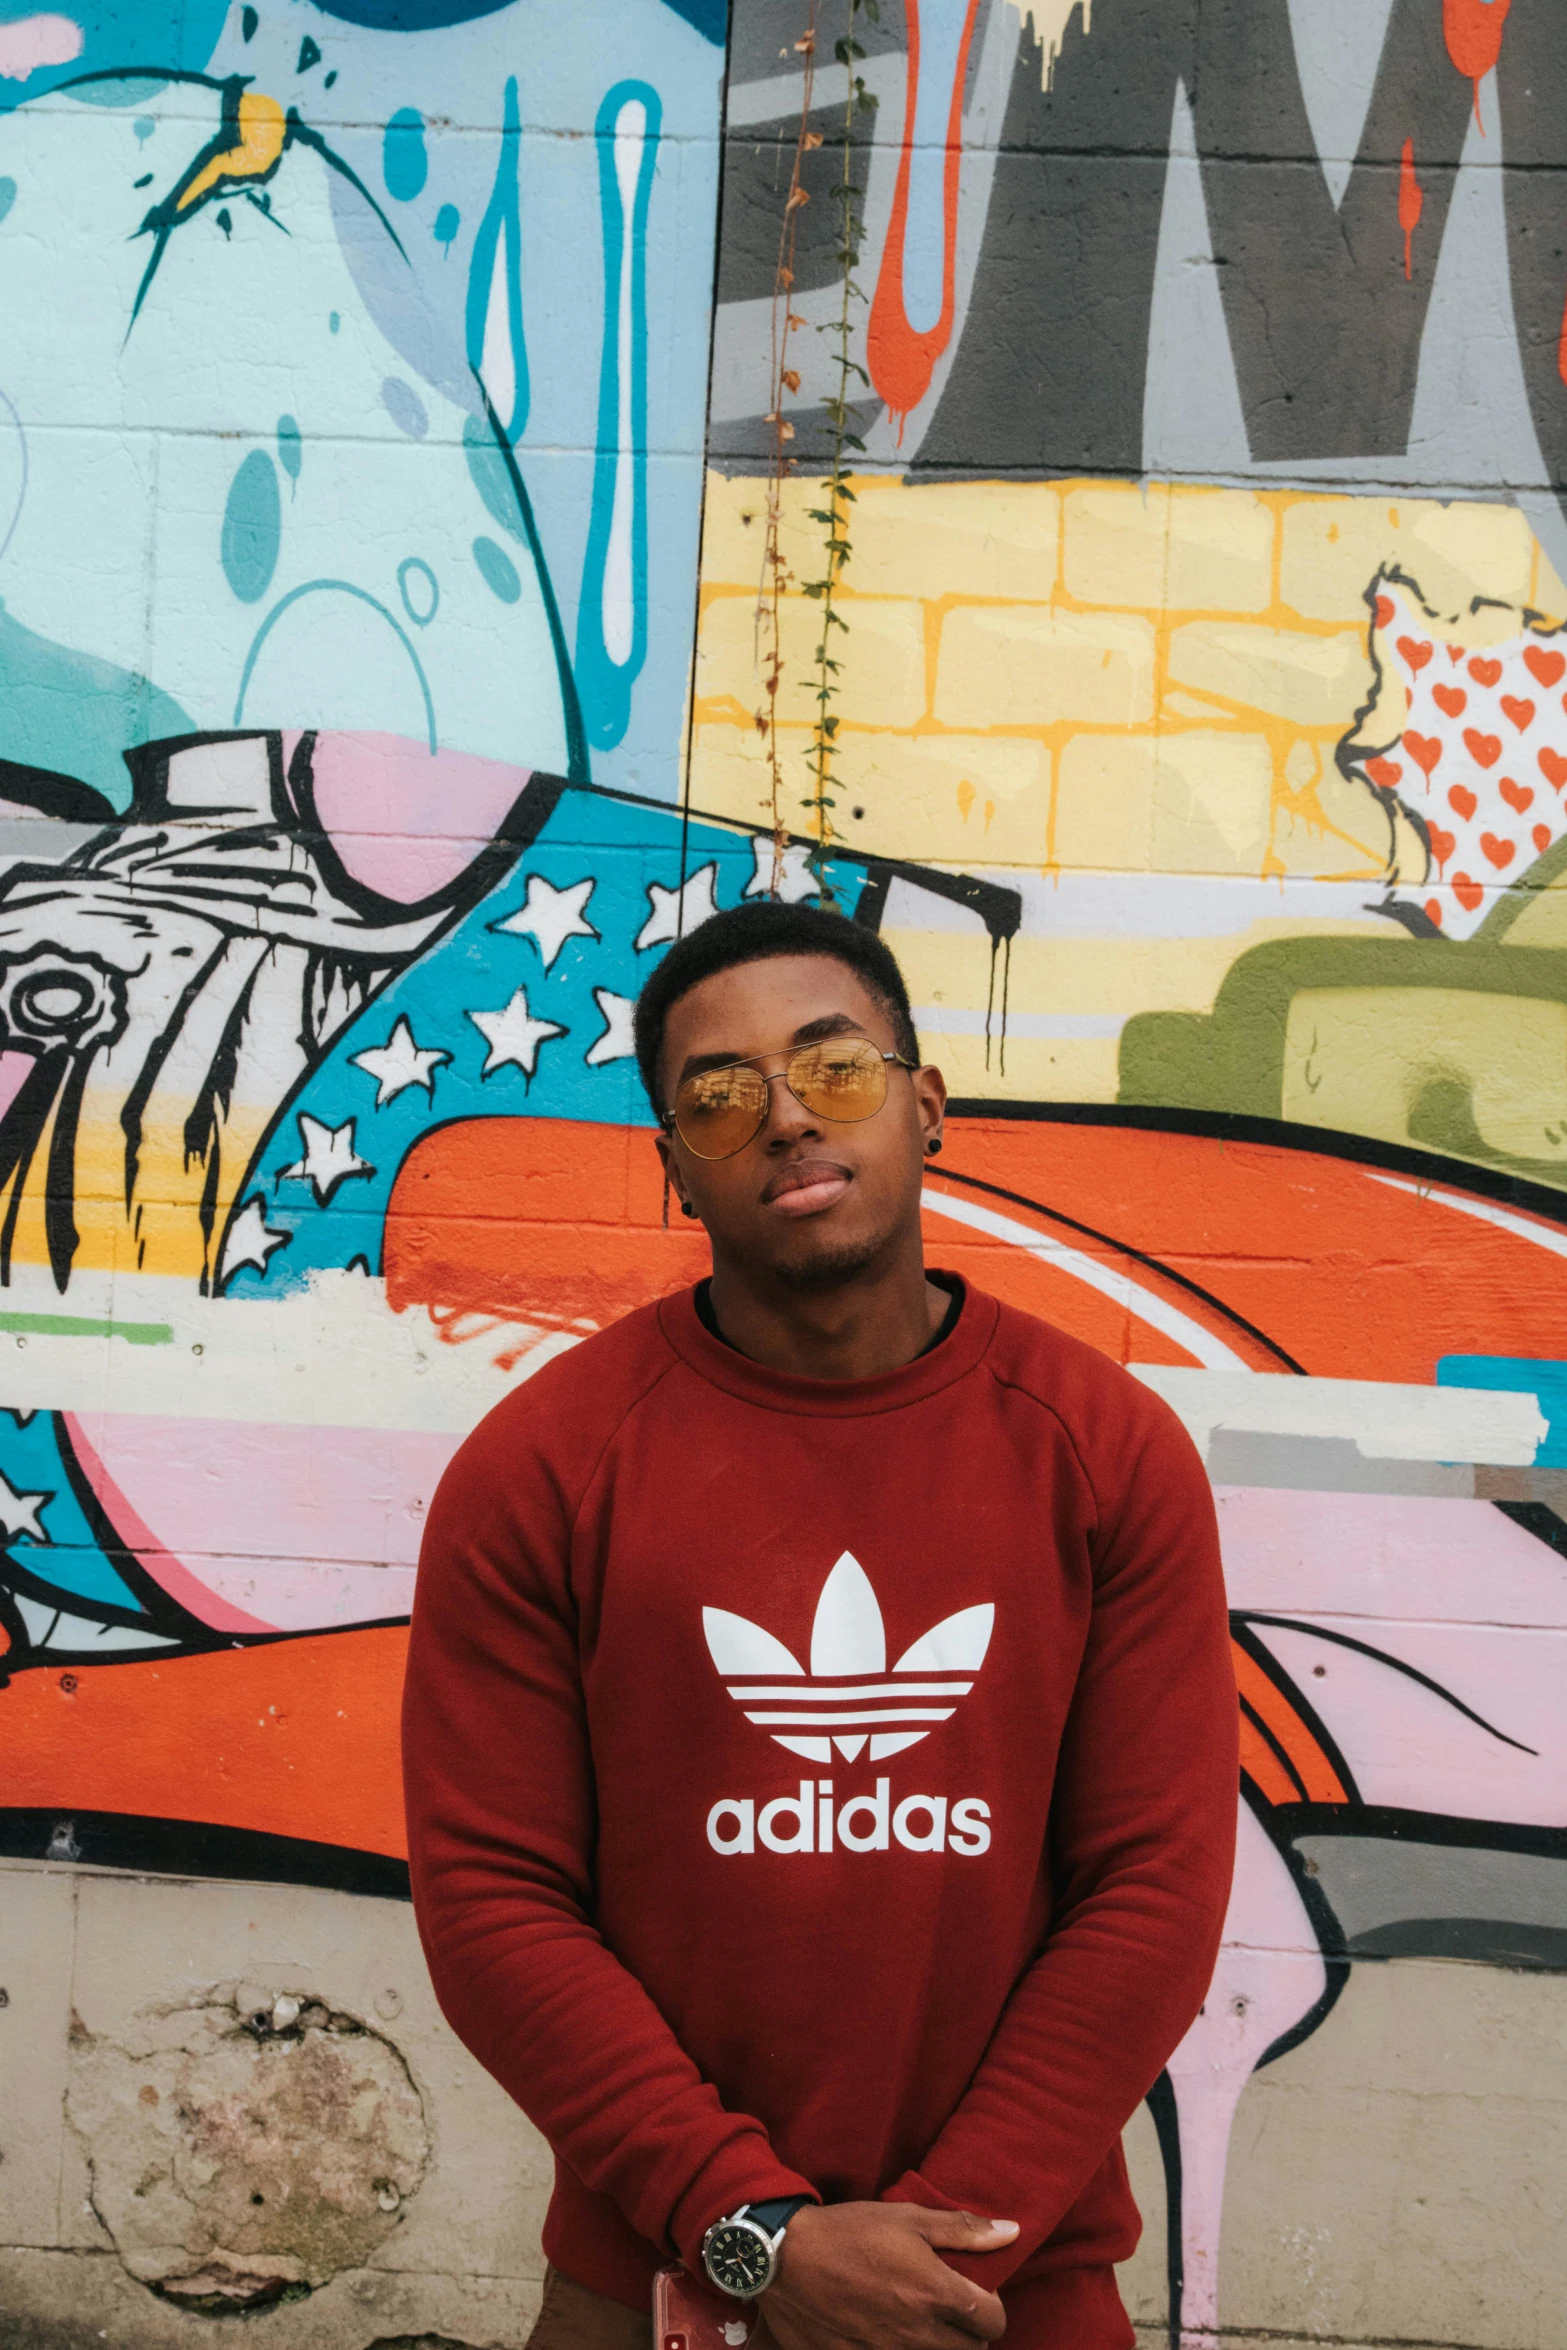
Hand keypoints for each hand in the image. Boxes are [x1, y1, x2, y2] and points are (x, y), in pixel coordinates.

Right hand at [758, 2201, 1017, 2349]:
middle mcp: (918, 2332)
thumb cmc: (850, 2231)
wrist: (784, 2258)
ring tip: (919, 2318)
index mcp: (935, 2292)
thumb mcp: (908, 2218)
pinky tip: (886, 2329)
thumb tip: (1012, 2232)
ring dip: (938, 2344)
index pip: (994, 2322)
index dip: (992, 2307)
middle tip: (949, 2307)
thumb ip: (963, 2229)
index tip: (974, 2291)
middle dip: (970, 2332)